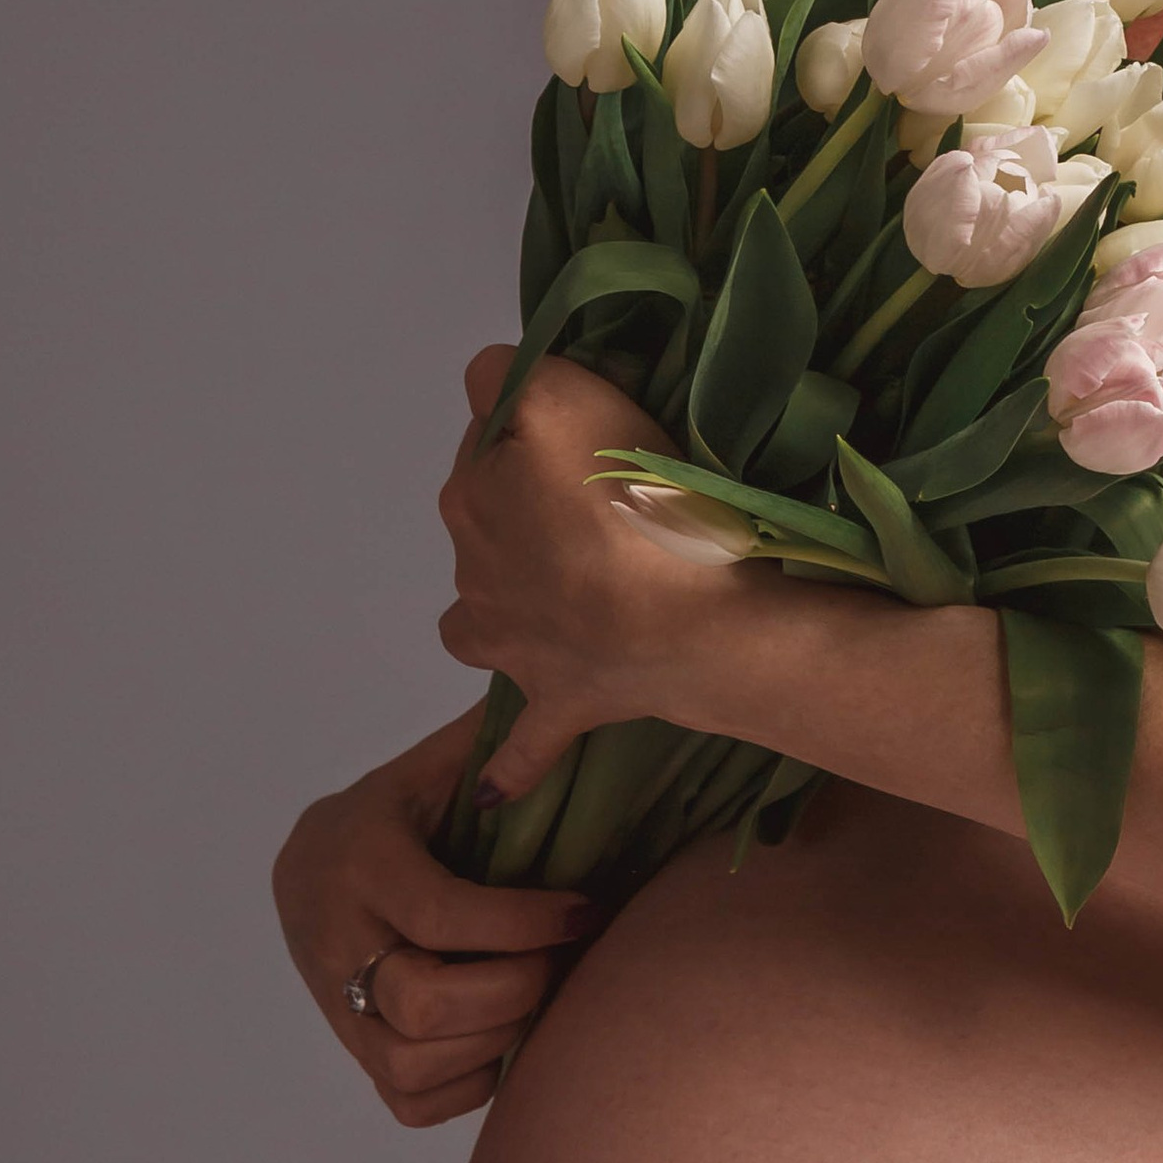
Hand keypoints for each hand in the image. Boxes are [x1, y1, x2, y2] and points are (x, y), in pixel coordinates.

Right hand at [272, 707, 602, 1125]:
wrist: (308, 866)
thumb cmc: (393, 813)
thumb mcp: (426, 770)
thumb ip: (484, 748)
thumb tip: (559, 695)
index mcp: (358, 861)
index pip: (440, 913)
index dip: (523, 923)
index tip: (586, 908)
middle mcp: (335, 940)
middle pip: (423, 1003)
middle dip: (514, 988)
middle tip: (561, 958)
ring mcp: (335, 1005)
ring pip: (412, 1062)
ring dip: (497, 1035)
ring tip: (538, 993)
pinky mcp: (349, 1052)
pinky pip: (408, 1098)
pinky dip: (469, 1079)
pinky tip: (501, 1032)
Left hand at [436, 348, 717, 799]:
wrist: (691, 623)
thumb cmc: (636, 500)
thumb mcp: (563, 392)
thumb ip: (506, 375)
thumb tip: (490, 386)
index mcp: (470, 498)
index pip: (486, 437)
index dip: (536, 426)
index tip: (594, 432)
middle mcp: (474, 576)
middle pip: (491, 524)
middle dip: (528, 509)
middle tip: (609, 496)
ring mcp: (515, 648)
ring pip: (485, 620)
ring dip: (507, 608)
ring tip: (566, 594)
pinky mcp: (561, 704)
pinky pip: (522, 746)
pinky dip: (511, 763)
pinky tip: (498, 787)